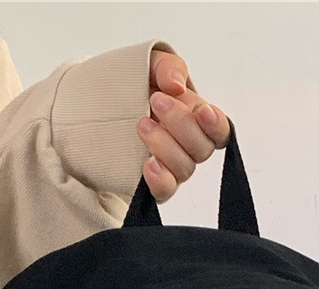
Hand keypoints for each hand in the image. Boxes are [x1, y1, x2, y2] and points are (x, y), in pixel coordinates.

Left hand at [137, 49, 230, 203]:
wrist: (99, 107)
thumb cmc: (133, 88)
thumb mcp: (151, 66)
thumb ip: (168, 68)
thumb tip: (175, 85)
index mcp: (196, 121)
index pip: (219, 130)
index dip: (216, 124)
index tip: (203, 111)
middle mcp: (189, 148)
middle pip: (202, 148)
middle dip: (181, 124)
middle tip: (155, 100)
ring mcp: (172, 168)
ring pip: (184, 168)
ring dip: (165, 145)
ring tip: (141, 123)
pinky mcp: (153, 184)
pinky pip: (165, 191)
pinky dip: (160, 178)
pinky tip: (148, 163)